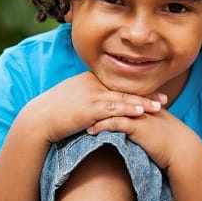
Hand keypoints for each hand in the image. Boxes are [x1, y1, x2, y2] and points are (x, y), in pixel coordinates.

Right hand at [25, 71, 166, 144]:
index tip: (153, 93)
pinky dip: (129, 109)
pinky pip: (114, 109)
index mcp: (89, 80)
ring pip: (122, 98)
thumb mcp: (71, 101)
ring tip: (160, 106)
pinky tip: (142, 112)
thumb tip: (97, 109)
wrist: (38, 120)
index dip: (136, 89)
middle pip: (124, 89)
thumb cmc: (52, 114)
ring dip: (143, 102)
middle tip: (164, 98)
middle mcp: (92, 84)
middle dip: (145, 94)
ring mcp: (91, 95)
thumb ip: (86, 100)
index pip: (118, 84)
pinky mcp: (89, 108)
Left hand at [86, 105, 195, 171]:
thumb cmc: (168, 142)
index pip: (116, 96)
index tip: (84, 102)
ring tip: (77, 121)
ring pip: (110, 109)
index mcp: (140, 104)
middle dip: (91, 102)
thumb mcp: (153, 128)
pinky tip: (90, 131)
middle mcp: (138, 106)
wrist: (182, 150)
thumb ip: (140, 123)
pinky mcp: (138, 126)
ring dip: (93, 115)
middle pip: (110, 99)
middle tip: (73, 108)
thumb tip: (127, 126)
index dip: (100, 98)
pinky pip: (115, 123)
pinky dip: (101, 126)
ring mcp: (138, 114)